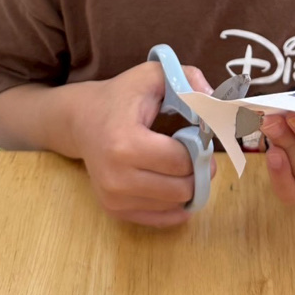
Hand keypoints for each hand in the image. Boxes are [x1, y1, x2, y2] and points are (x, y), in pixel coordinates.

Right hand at [71, 61, 214, 227]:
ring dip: (187, 186)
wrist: (82, 120)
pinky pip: (161, 218)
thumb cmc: (121, 96)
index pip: (182, 161)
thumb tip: (213, 100)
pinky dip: (175, 203)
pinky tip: (173, 181)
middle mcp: (116, 177)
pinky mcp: (114, 210)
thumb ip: (187, 79)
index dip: (200, 148)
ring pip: (174, 205)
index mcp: (125, 143)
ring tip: (178, 163)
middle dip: (198, 170)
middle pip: (181, 188)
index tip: (198, 135)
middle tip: (195, 152)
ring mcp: (113, 198)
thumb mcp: (153, 75)